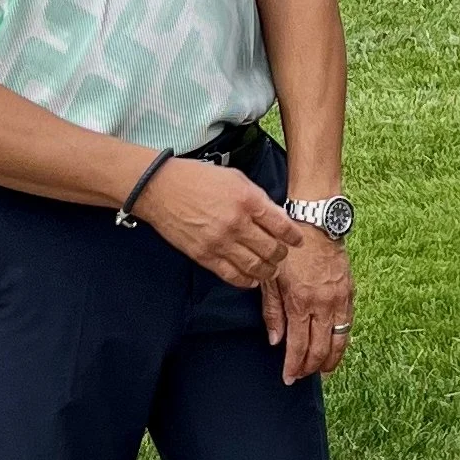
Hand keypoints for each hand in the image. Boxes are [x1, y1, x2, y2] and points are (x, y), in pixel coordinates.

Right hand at [137, 158, 308, 289]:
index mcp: (248, 200)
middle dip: (281, 254)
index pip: (282, 225)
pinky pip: (233, 275)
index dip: (293, 236)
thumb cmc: (198, 179)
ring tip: (271, 269)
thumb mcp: (236, 178)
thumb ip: (258, 199)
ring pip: (255, 266)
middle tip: (282, 254)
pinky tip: (252, 278)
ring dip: (268, 271)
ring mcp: (221, 242)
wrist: (162, 189)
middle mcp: (237, 223)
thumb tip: (276, 218)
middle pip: (272, 249)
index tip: (297, 241)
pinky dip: (247, 280)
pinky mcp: (205, 256)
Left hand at [264, 223, 354, 384]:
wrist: (316, 224)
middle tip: (301, 376)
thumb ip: (273, 312)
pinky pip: (348, 324)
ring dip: (331, 360)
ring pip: (339, 341)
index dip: (293, 366)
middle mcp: (323, 305)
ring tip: (322, 371)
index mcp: (301, 302)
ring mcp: (339, 300)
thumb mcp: (272, 279)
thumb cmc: (290, 250)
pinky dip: (342, 340)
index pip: (299, 346)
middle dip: (311, 368)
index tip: (288, 378)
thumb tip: (275, 341)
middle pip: (320, 349)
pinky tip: (335, 347)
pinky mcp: (349, 292)